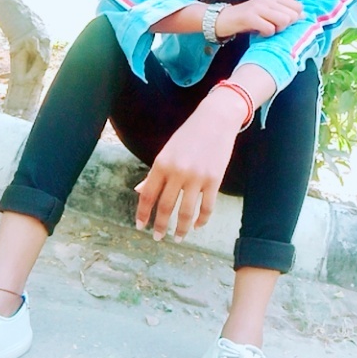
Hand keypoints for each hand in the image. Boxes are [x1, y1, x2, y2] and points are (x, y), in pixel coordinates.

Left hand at [134, 90, 245, 240]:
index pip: (148, 195)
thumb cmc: (189, 135)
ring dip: (181, 229)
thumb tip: (140, 192)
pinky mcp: (214, 179)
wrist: (216, 120)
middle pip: (165, 206)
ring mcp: (197, 177)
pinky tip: (197, 225)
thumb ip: (155, 173)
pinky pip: (207, 207)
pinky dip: (202, 220)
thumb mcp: (167, 151)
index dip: (143, 213)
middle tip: (158, 238)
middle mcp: (177, 171)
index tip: (140, 227)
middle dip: (160, 226)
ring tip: (178, 237)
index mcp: (161, 163)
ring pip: (186, 212)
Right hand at [216, 0, 302, 38]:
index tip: (284, 25)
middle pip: (292, 16)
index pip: (297, 7)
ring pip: (283, 21)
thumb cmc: (247, 19)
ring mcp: (258, 7)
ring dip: (277, 30)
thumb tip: (303, 16)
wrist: (223, 19)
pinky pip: (269, 29)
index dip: (295, 19)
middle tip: (274, 29)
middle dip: (286, 26)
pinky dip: (266, 35)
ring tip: (267, 30)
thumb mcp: (266, 13)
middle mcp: (267, 0)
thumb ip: (282, 13)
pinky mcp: (250, 17)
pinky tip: (259, 33)